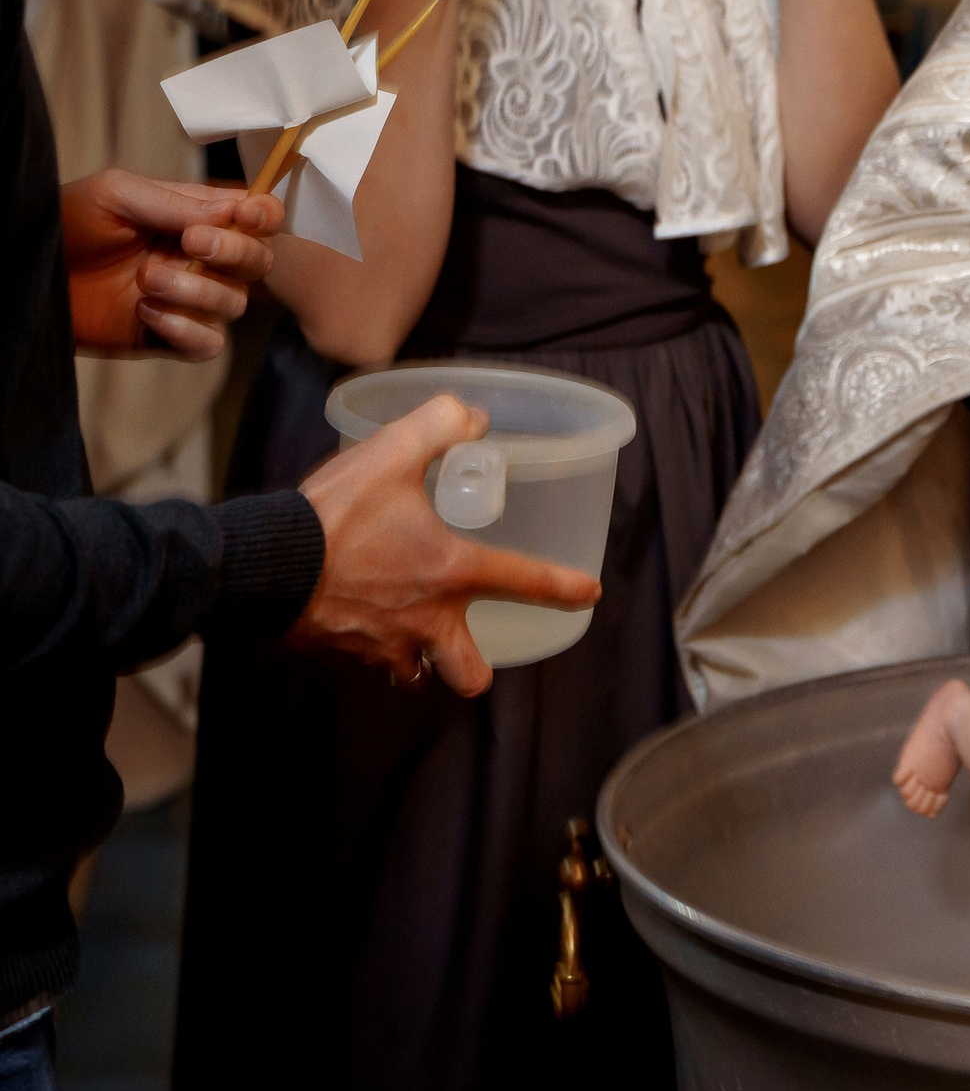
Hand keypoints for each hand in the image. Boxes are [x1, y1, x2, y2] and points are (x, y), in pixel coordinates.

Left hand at [60, 171, 282, 358]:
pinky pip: (208, 343)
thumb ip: (175, 201)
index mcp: (195, 219)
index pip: (256, 217)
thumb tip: (234, 211)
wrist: (23, 274)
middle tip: (191, 242)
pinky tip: (146, 313)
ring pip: (235, 303)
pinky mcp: (171, 338)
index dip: (264, 217)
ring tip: (145, 280)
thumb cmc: (65, 223)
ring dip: (196, 290)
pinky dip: (185, 329)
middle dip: (234, 251)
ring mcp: (189, 301)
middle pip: (258, 261)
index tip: (247, 217)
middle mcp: (202, 260)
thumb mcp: (115, 194)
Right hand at [286, 394, 602, 696]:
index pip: (527, 583)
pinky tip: (355, 622)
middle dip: (472, 666)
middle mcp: (426, 622)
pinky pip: (365, 666)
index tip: (588, 594)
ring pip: (414, 674)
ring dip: (415, 659)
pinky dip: (366, 651)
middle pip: (470, 674)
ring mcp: (382, 648)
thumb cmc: (331, 514)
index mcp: (450, 573)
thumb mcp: (391, 453)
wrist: (260, 564)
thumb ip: (439, 426)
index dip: (565, 588)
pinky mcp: (341, 657)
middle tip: (465, 643)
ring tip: (405, 631)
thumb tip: (473, 415)